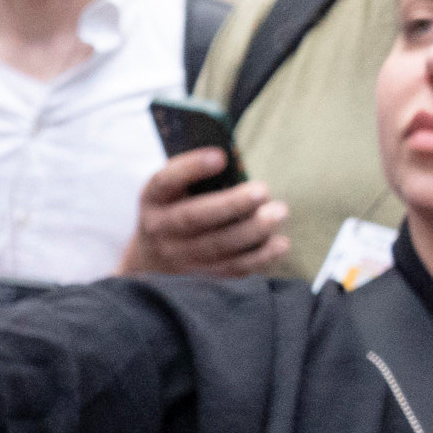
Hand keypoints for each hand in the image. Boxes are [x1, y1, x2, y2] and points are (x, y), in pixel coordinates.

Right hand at [117, 146, 289, 276]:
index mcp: (153, 200)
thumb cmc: (173, 209)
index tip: (220, 157)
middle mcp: (161, 230)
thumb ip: (194, 175)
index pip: (165, 182)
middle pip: (194, 218)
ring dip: (252, 231)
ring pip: (217, 246)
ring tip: (279, 212)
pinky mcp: (202, 276)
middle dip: (231, 204)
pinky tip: (280, 244)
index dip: (191, 168)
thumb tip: (234, 161)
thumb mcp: (171, 189)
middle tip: (263, 190)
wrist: (151, 259)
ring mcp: (180, 258)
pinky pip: (232, 268)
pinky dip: (259, 257)